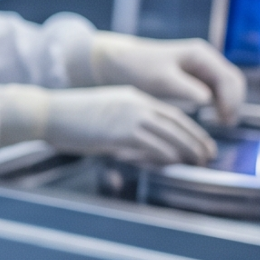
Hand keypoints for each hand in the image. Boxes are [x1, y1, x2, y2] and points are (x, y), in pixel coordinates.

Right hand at [37, 86, 215, 165]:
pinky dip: (168, 155)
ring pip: (170, 135)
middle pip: (177, 124)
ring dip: (188, 149)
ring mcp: (130, 118)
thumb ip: (125, 123)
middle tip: (209, 154)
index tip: (201, 141)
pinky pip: (154, 146)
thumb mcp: (105, 112)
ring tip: (199, 161)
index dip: (190, 129)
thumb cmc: (70, 116)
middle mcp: (137, 105)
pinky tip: (175, 162)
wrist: (50, 112)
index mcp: (134, 97)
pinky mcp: (122, 133)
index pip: (172, 114)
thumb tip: (138, 144)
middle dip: (197, 140)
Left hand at [90, 33, 245, 124]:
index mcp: (200, 55)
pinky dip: (219, 104)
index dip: (231, 100)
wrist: (119, 63)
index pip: (229, 78)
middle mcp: (205, 59)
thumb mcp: (160, 80)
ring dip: (229, 104)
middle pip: (233, 82)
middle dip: (234, 102)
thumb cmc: (137, 69)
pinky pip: (216, 92)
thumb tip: (207, 100)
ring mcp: (202, 68)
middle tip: (226, 125)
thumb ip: (184, 88)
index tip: (224, 119)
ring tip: (222, 124)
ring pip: (227, 87)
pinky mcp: (196, 79)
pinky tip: (213, 119)